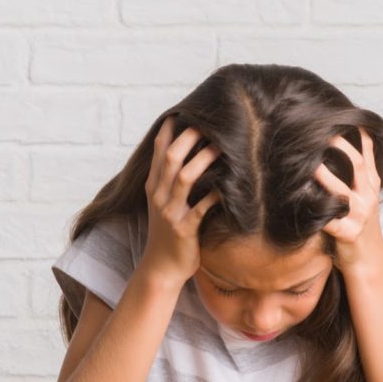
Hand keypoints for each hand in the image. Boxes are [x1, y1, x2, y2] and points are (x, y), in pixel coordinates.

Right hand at [141, 115, 221, 286]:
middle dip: (188, 137)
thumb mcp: (164, 205)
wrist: (162, 269)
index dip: (170, 131)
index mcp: (153, 187)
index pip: (159, 151)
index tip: (184, 111)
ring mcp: (170, 212)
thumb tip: (193, 157)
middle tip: (208, 122)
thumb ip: (172, 182)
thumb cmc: (169, 235)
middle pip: (171, 158)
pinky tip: (229, 185)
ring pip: (185, 177)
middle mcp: (158, 196)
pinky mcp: (184, 229)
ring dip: (203, 159)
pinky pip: (202, 207)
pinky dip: (216, 194)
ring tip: (221, 146)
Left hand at [313, 127, 382, 270]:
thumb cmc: (359, 224)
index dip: (358, 135)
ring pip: (341, 191)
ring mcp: (360, 215)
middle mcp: (368, 197)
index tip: (344, 117)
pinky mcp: (349, 233)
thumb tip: (346, 145)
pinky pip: (329, 219)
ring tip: (308, 162)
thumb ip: (358, 174)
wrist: (369, 259)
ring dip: (323, 176)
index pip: (366, 154)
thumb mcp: (365, 195)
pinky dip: (315, 209)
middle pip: (355, 164)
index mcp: (371, 185)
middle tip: (319, 132)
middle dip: (338, 146)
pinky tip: (300, 199)